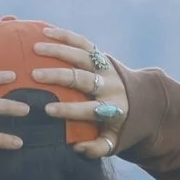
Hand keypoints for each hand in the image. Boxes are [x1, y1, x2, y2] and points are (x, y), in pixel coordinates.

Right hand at [32, 24, 128, 158]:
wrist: (143, 102)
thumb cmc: (117, 126)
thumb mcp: (113, 141)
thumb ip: (97, 148)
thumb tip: (78, 148)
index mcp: (112, 109)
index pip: (89, 109)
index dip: (69, 110)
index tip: (47, 110)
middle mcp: (109, 86)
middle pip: (83, 79)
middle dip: (59, 76)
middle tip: (35, 75)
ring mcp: (105, 68)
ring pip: (82, 55)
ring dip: (58, 50)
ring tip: (35, 48)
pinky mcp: (102, 56)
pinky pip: (84, 43)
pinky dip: (66, 36)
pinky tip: (45, 31)